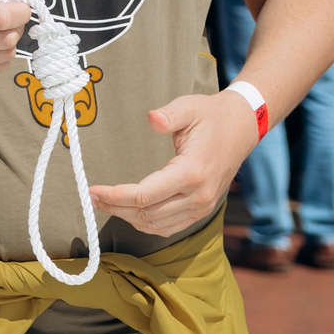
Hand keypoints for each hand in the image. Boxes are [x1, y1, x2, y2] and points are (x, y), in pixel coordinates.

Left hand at [91, 90, 258, 236]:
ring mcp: (203, 206)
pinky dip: (146, 224)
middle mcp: (199, 195)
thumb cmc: (211, 115)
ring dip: (127, 217)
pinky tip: (129, 213)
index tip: (92, 189)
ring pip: (157, 225)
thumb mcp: (189, 107)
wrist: (241, 128)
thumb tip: (152, 119)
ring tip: (104, 204)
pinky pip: (170, 227)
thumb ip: (169, 114)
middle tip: (91, 197)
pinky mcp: (203, 210)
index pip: (145, 195)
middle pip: (147, 213)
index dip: (115, 195)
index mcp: (193, 172)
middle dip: (115, 207)